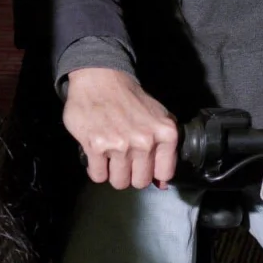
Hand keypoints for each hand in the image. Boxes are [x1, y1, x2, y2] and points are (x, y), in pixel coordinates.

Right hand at [62, 67, 179, 188]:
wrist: (101, 78)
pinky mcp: (96, 146)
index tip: (144, 164)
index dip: (152, 172)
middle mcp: (145, 141)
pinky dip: (96, 169)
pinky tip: (97, 155)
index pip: (164, 174)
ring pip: (119, 182)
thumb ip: (164, 148)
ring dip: (113, 173)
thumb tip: (162, 184)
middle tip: (124, 159)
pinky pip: (98, 176)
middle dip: (131, 174)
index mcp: (166, 134)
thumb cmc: (130, 99)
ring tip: (110, 156)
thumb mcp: (158, 118)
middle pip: (140, 182)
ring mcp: (120, 145)